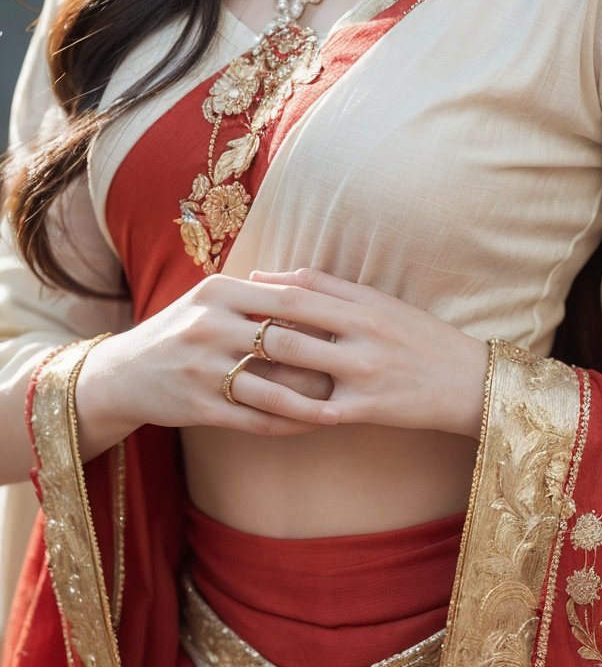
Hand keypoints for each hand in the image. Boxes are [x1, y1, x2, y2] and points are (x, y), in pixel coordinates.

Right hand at [74, 274, 339, 461]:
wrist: (123, 373)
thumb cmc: (179, 330)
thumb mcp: (209, 300)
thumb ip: (255, 294)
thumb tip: (314, 288)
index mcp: (218, 293)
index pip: (284, 297)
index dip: (325, 310)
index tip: (359, 321)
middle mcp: (210, 327)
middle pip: (282, 341)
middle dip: (326, 357)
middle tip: (364, 368)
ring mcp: (203, 369)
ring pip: (271, 388)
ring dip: (312, 402)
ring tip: (346, 408)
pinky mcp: (199, 407)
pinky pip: (253, 419)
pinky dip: (287, 424)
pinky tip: (312, 426)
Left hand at [239, 267, 490, 438]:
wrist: (469, 380)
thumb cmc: (421, 336)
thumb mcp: (382, 303)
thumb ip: (334, 289)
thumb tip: (281, 278)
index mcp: (364, 304)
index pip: (301, 290)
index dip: (260, 291)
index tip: (230, 292)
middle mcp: (362, 334)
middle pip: (289, 327)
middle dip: (248, 331)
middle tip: (215, 333)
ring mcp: (364, 373)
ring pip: (296, 367)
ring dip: (258, 370)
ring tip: (227, 369)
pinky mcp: (368, 410)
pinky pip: (316, 412)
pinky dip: (286, 411)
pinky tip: (260, 413)